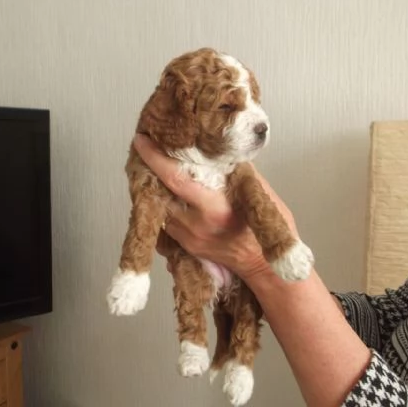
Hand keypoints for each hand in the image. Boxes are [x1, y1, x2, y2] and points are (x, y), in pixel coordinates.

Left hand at [132, 134, 298, 281]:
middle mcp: (196, 224)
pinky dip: (166, 205)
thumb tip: (217, 150)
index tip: (142, 141)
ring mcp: (188, 238)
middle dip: (150, 169)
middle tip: (146, 148)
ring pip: (161, 207)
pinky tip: (170, 193)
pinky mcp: (186, 246)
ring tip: (156, 167)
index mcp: (215, 208)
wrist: (264, 266)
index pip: (176, 180)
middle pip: (160, 192)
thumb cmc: (265, 230)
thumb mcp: (259, 193)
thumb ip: (236, 171)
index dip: (155, 159)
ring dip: (157, 188)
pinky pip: (167, 221)